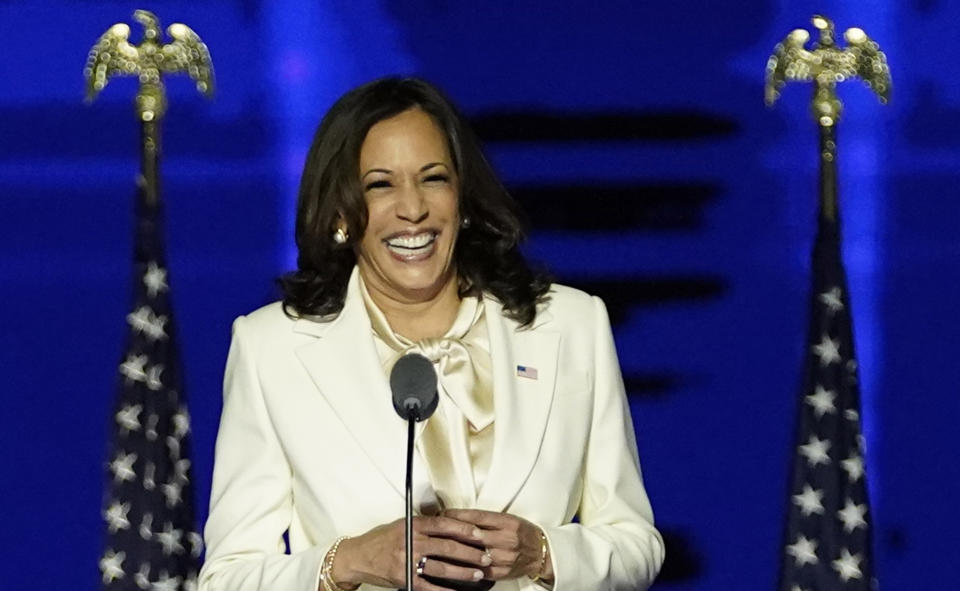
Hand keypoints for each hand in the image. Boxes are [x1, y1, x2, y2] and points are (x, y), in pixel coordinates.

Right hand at [331, 515, 490, 590]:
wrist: (357, 557)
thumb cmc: (380, 539)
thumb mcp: (401, 524)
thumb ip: (424, 525)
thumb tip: (452, 526)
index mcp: (412, 525)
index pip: (444, 524)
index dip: (464, 529)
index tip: (479, 534)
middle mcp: (411, 541)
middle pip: (448, 546)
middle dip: (470, 552)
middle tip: (486, 557)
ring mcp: (407, 561)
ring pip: (441, 567)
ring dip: (462, 572)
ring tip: (478, 574)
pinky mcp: (404, 579)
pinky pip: (428, 586)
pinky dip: (444, 590)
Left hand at [442, 509, 551, 583]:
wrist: (541, 553)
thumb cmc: (522, 533)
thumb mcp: (508, 519)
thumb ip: (487, 519)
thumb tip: (460, 516)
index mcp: (508, 523)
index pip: (478, 517)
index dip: (458, 515)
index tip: (443, 513)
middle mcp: (507, 539)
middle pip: (474, 536)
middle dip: (453, 531)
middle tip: (436, 528)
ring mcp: (504, 558)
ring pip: (474, 554)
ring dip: (456, 550)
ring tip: (440, 545)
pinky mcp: (502, 572)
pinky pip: (479, 570)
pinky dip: (465, 566)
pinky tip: (453, 563)